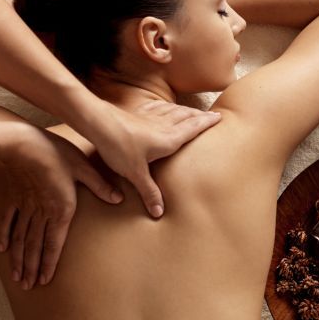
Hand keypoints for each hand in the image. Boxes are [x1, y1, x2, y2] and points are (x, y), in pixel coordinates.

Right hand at [0, 123, 121, 289]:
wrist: (22, 142)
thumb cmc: (56, 153)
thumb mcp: (84, 167)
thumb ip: (100, 185)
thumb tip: (119, 199)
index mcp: (60, 208)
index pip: (55, 242)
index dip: (50, 262)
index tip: (45, 280)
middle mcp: (40, 212)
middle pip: (35, 245)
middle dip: (33, 268)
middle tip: (29, 286)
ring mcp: (25, 205)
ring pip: (21, 238)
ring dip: (20, 259)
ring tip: (18, 277)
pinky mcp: (14, 196)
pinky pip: (8, 220)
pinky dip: (5, 236)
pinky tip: (3, 250)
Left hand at [90, 100, 221, 217]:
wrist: (99, 124)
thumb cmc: (119, 147)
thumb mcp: (135, 174)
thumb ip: (149, 192)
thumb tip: (159, 213)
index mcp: (169, 138)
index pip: (194, 127)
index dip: (208, 122)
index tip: (220, 117)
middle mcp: (163, 125)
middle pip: (187, 117)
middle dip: (201, 116)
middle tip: (212, 115)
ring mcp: (150, 116)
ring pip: (174, 110)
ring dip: (186, 110)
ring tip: (193, 112)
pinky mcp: (137, 113)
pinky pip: (157, 107)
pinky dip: (165, 106)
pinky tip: (165, 106)